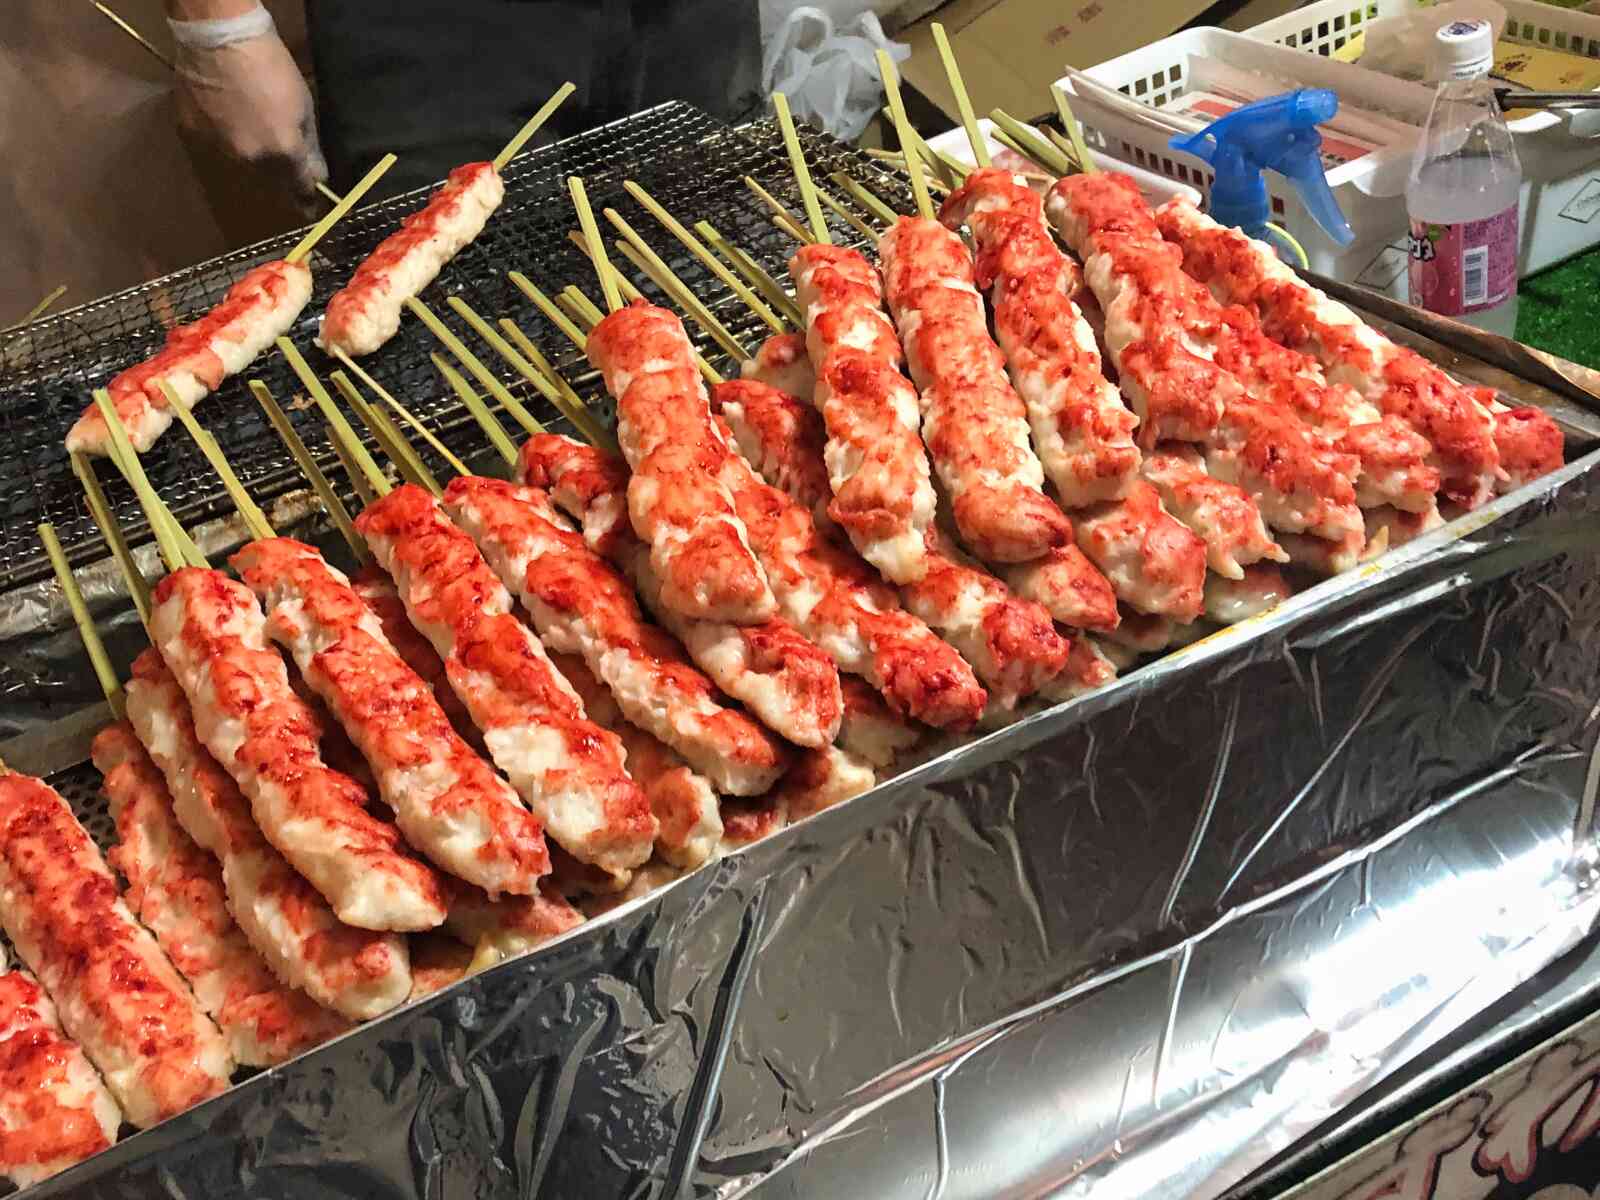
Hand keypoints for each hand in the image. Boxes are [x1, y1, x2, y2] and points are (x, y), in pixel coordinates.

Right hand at [171, 5, 327, 216]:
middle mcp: (251, 159)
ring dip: (251, 154)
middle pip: (271, 179)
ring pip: (243, 164)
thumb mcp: (303, 106)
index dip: (306, 198)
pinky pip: (216, 144)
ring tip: (253, 127)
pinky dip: (225, 136)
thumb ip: (310, 146)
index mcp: (282, 152)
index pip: (299, 188)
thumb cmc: (271, 67)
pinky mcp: (193, 134)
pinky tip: (227, 116)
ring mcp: (219, 149)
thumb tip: (317, 175)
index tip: (310, 206)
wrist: (220, 40)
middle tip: (281, 154)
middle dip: (280, 174)